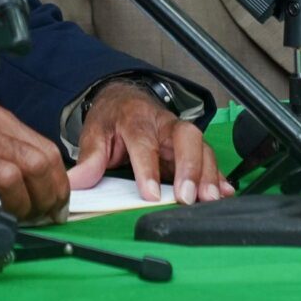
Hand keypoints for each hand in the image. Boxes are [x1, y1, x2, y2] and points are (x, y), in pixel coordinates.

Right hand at [0, 103, 71, 222]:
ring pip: (12, 179)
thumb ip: (0, 146)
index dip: (58, 183)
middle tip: (42, 217)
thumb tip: (35, 178)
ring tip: (15, 220)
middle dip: (47, 198)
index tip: (56, 203)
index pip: (45, 150)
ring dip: (22, 208)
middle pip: (36, 164)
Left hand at [69, 80, 227, 204]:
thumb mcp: (95, 133)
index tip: (150, 194)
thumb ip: (90, 159)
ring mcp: (181, 135)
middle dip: (190, 167)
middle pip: (185, 138)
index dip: (148, 169)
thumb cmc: (113, 118)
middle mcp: (165, 125)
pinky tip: (225, 193)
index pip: (144, 144)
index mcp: (137, 120)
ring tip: (209, 199)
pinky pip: (210, 159)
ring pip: (203, 149)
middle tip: (187, 196)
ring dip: (208, 175)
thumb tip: (75, 182)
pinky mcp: (193, 147)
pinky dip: (219, 176)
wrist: (125, 100)